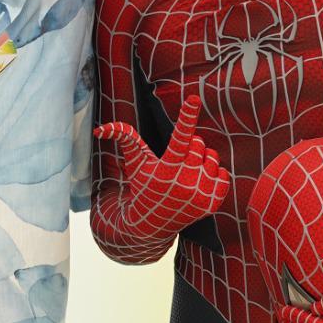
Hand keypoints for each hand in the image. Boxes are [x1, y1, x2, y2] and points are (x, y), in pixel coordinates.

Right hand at [95, 96, 229, 238]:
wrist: (152, 223)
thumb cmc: (143, 185)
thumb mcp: (134, 162)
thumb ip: (123, 138)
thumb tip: (98, 130)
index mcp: (166, 168)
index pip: (179, 137)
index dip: (186, 116)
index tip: (193, 99)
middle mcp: (185, 181)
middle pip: (198, 143)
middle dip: (189, 147)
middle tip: (177, 162)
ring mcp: (201, 193)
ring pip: (212, 157)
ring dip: (201, 160)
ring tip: (186, 174)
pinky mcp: (213, 203)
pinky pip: (224, 174)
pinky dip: (213, 176)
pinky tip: (198, 185)